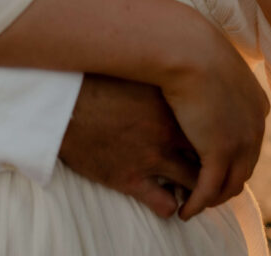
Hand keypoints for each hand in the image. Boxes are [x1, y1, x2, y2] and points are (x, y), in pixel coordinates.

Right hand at [59, 75, 199, 217]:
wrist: (59, 105)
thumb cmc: (91, 81)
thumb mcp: (130, 70)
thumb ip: (156, 73)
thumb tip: (170, 64)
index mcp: (168, 102)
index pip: (210, 120)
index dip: (211, 127)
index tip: (206, 128)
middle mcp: (166, 132)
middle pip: (209, 153)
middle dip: (210, 158)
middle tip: (203, 158)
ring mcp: (151, 158)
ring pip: (196, 184)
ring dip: (195, 186)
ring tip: (188, 182)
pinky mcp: (131, 180)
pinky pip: (166, 205)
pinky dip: (170, 205)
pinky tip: (164, 196)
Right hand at [158, 22, 269, 219]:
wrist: (187, 47)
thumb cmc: (189, 44)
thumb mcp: (212, 58)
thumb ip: (215, 71)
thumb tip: (203, 66)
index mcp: (256, 104)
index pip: (248, 141)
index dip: (231, 155)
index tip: (211, 161)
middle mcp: (255, 127)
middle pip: (244, 166)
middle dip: (224, 181)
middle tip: (203, 191)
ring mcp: (241, 142)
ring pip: (230, 184)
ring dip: (212, 198)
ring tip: (192, 204)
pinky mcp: (220, 153)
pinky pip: (209, 189)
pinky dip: (198, 203)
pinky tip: (184, 209)